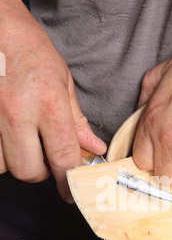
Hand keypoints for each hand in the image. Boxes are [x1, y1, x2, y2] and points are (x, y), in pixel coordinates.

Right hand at [0, 0, 105, 201]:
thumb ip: (76, 120)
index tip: (69, 192)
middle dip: (40, 172)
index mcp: (48, 102)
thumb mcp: (62, 80)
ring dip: (14, 162)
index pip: (63, 159)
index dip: (68, 183)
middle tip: (44, 157)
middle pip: (29, 171)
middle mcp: (17, 111)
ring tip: (21, 144)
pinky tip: (5, 139)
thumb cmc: (28, 47)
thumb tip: (94, 149)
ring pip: (2, 166)